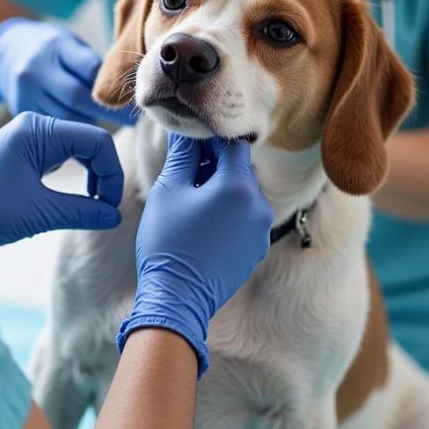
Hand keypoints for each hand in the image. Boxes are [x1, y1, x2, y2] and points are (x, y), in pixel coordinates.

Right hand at [0, 18, 137, 125]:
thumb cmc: (50, 48)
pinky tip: (83, 136)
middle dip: (108, 111)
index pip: (90, 68)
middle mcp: (36, 69)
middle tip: (131, 121)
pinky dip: (70, 134)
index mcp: (55, 46)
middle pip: (77, 96)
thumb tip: (126, 90)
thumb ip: (92, 63)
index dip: (114, 86)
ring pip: (64, 117)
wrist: (4, 53)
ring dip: (89, 125)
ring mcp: (25, 92)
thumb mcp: (70, 43)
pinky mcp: (20, 111)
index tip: (135, 97)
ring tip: (108, 127)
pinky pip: (52, 128)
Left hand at [0, 111, 123, 251]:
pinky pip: (62, 158)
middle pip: (90, 142)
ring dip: (91, 177)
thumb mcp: (37, 213)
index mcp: (39, 129)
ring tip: (91, 207)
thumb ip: (82, 212)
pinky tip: (75, 201)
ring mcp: (28, 138)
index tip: (109, 207)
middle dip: (104, 175)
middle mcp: (35, 126)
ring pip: (78, 151)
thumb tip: (114, 216)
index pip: (97, 140)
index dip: (111, 173)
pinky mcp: (23, 154)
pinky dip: (76, 178)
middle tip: (104, 209)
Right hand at [118, 135, 272, 375]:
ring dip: (220, 187)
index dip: (209, 139)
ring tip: (191, 198)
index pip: (232, 144)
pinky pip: (244, 217)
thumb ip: (183, 154)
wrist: (177, 299)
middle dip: (214, 164)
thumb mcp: (169, 190)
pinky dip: (227, 211)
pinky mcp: (257, 248)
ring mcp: (261, 230)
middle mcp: (259, 206)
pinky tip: (202, 221)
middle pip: (239, 169)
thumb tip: (186, 130)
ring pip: (242, 193)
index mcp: (239, 187)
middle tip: (185, 169)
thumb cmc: (168, 241)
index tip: (189, 143)